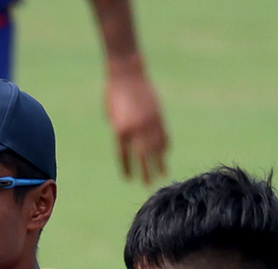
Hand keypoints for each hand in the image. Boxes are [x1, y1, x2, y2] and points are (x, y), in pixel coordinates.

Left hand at [104, 61, 168, 183]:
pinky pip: (163, 134)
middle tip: (148, 185)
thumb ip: (121, 130)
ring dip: (159, 162)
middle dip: (146, 171)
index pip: (125, 156)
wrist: (127, 74)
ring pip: (156, 147)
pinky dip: (164, 144)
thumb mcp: (112, 115)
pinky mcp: (158, 115)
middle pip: (142, 156)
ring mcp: (149, 122)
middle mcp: (136, 129)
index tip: (129, 179)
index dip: (127, 168)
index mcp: (120, 130)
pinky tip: (165, 153)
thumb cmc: (113, 93)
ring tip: (163, 174)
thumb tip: (129, 142)